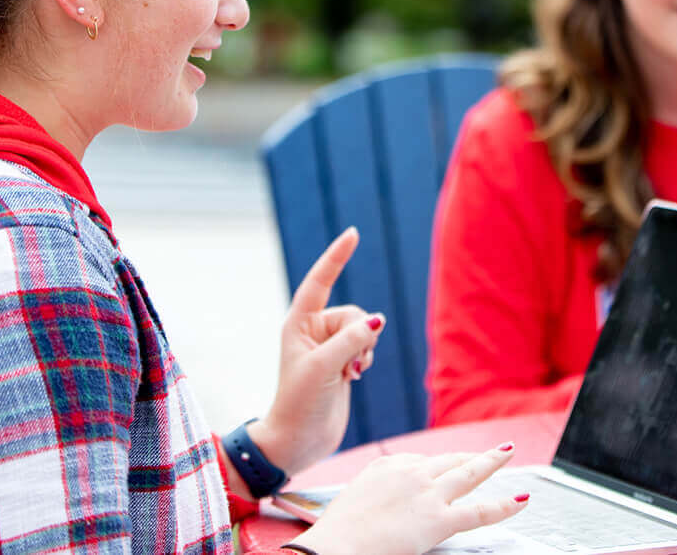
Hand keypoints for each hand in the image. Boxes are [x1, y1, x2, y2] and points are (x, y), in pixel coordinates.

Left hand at [249, 227, 383, 475]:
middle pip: (354, 314)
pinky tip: (354, 378)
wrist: (299, 442)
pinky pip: (366, 346)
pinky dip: (366, 359)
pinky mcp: (342, 361)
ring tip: (349, 374)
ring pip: (364, 330)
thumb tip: (378, 321)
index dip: (337, 256)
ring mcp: (329, 346)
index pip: (320, 280)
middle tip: (347, 364)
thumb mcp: (324, 367)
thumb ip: (352, 339)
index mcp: (299, 323)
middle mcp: (314, 330)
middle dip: (359, 335)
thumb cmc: (300, 403)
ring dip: (364, 350)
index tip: (353, 233)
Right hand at [294, 444, 528, 554]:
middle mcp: (412, 471)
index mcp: (388, 465)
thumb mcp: (357, 494)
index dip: (439, 467)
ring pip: (469, 473)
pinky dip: (503, 505)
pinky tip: (520, 501)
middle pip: (450, 460)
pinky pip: (479, 511)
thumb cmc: (341, 529)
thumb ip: (378, 487)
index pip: (422, 460)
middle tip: (491, 450)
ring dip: (492, 462)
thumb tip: (388, 495)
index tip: (449, 468)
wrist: (336, 544)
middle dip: (472, 455)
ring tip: (507, 454)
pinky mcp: (438, 519)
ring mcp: (428, 493)